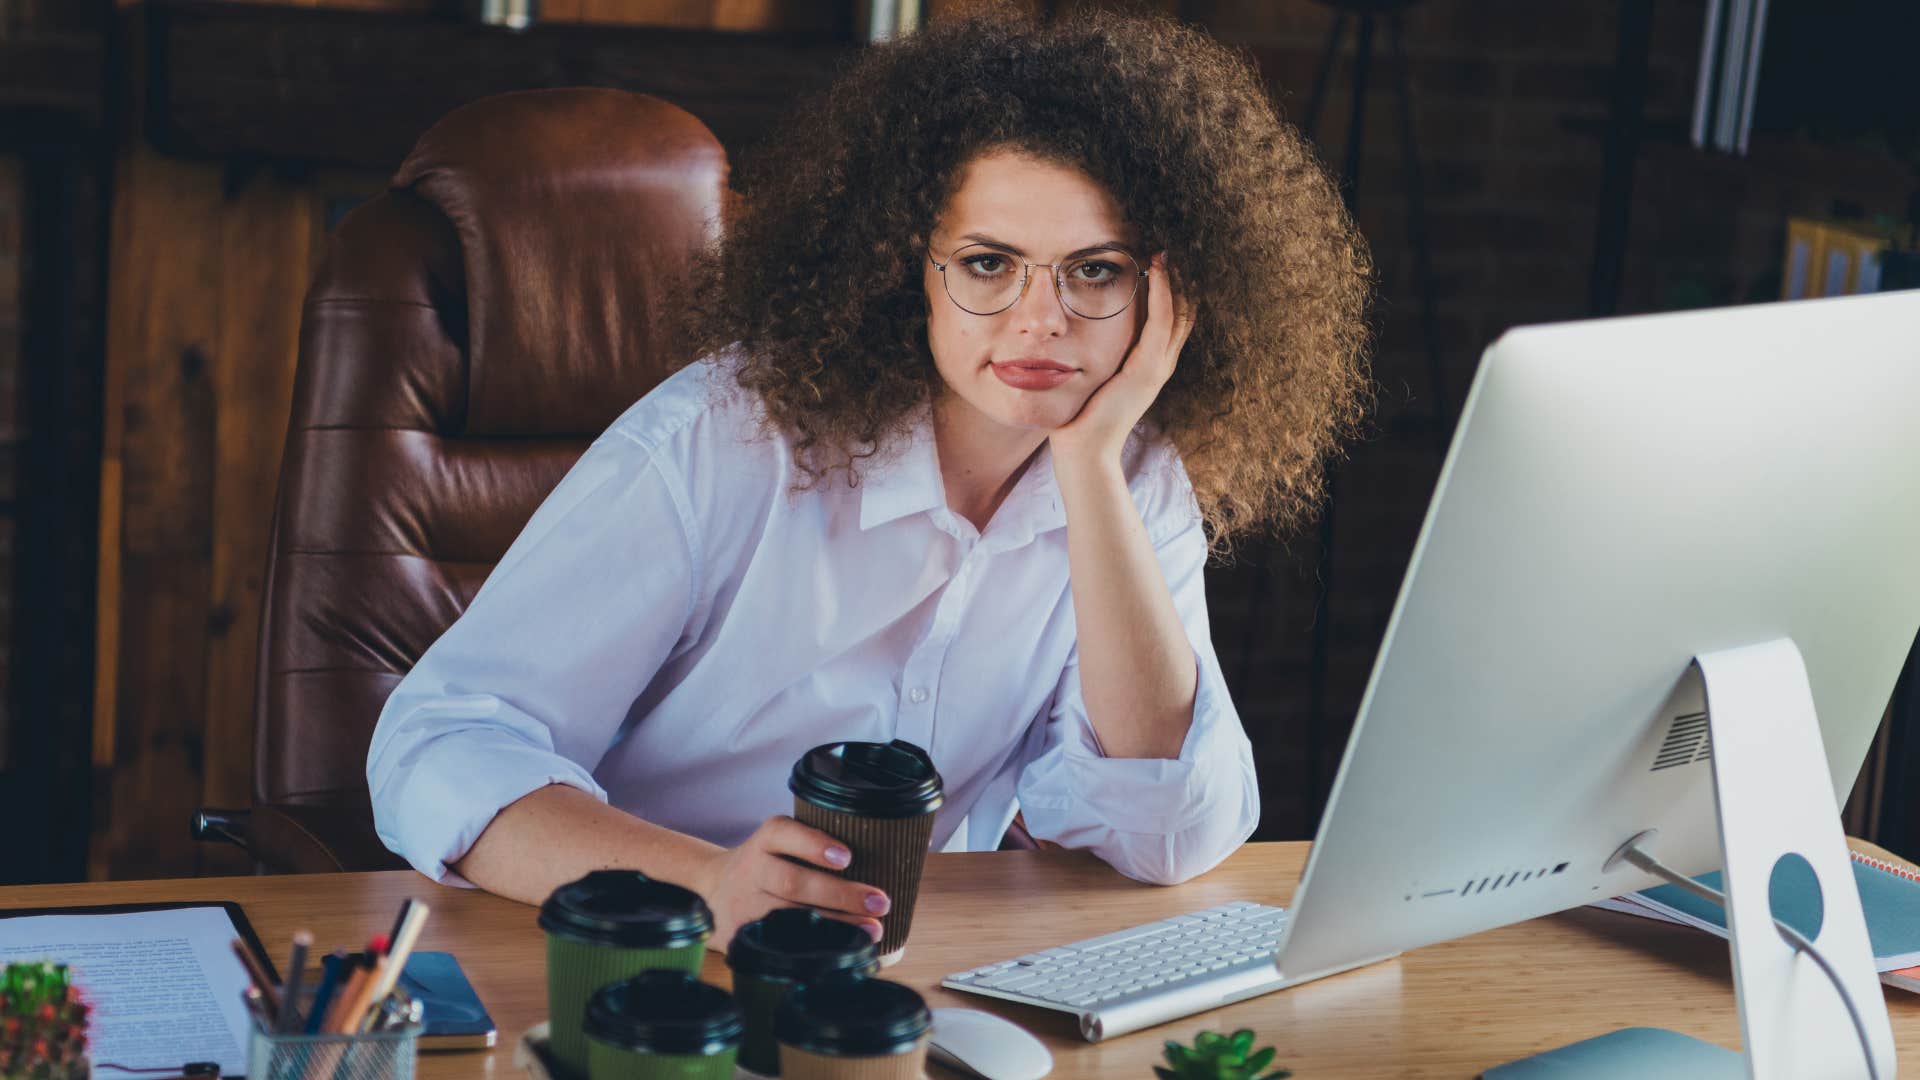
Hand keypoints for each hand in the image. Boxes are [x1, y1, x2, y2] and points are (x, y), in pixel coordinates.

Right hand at [690, 816, 887, 951]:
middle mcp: (751, 870)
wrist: (711, 889)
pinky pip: (779, 946)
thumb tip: (888, 862)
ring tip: (872, 930)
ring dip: (834, 926)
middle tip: (880, 903)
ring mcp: (743, 906)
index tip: (847, 857)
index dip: (814, 844)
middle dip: (840, 895)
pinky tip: (841, 952)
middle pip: (793, 882)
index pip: (784, 833)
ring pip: (788, 918)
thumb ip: (816, 847)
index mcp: (764, 841)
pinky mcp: (740, 938)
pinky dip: (812, 950)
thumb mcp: (780, 844)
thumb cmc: (768, 865)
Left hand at [1049, 253, 1196, 467]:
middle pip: (1180, 312)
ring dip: (1173, 279)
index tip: (1157, 260)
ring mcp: (1156, 368)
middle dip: (1178, 279)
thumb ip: (1095, 355)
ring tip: (1166, 250)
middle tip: (1168, 247)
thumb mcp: (1091, 378)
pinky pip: (1160, 323)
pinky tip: (1157, 270)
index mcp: (1148, 365)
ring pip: (1176, 313)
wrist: (1084, 451)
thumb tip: (1074, 333)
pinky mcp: (1147, 370)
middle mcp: (1159, 364)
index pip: (1168, 319)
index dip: (1168, 290)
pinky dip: (1162, 294)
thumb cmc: (1080, 417)